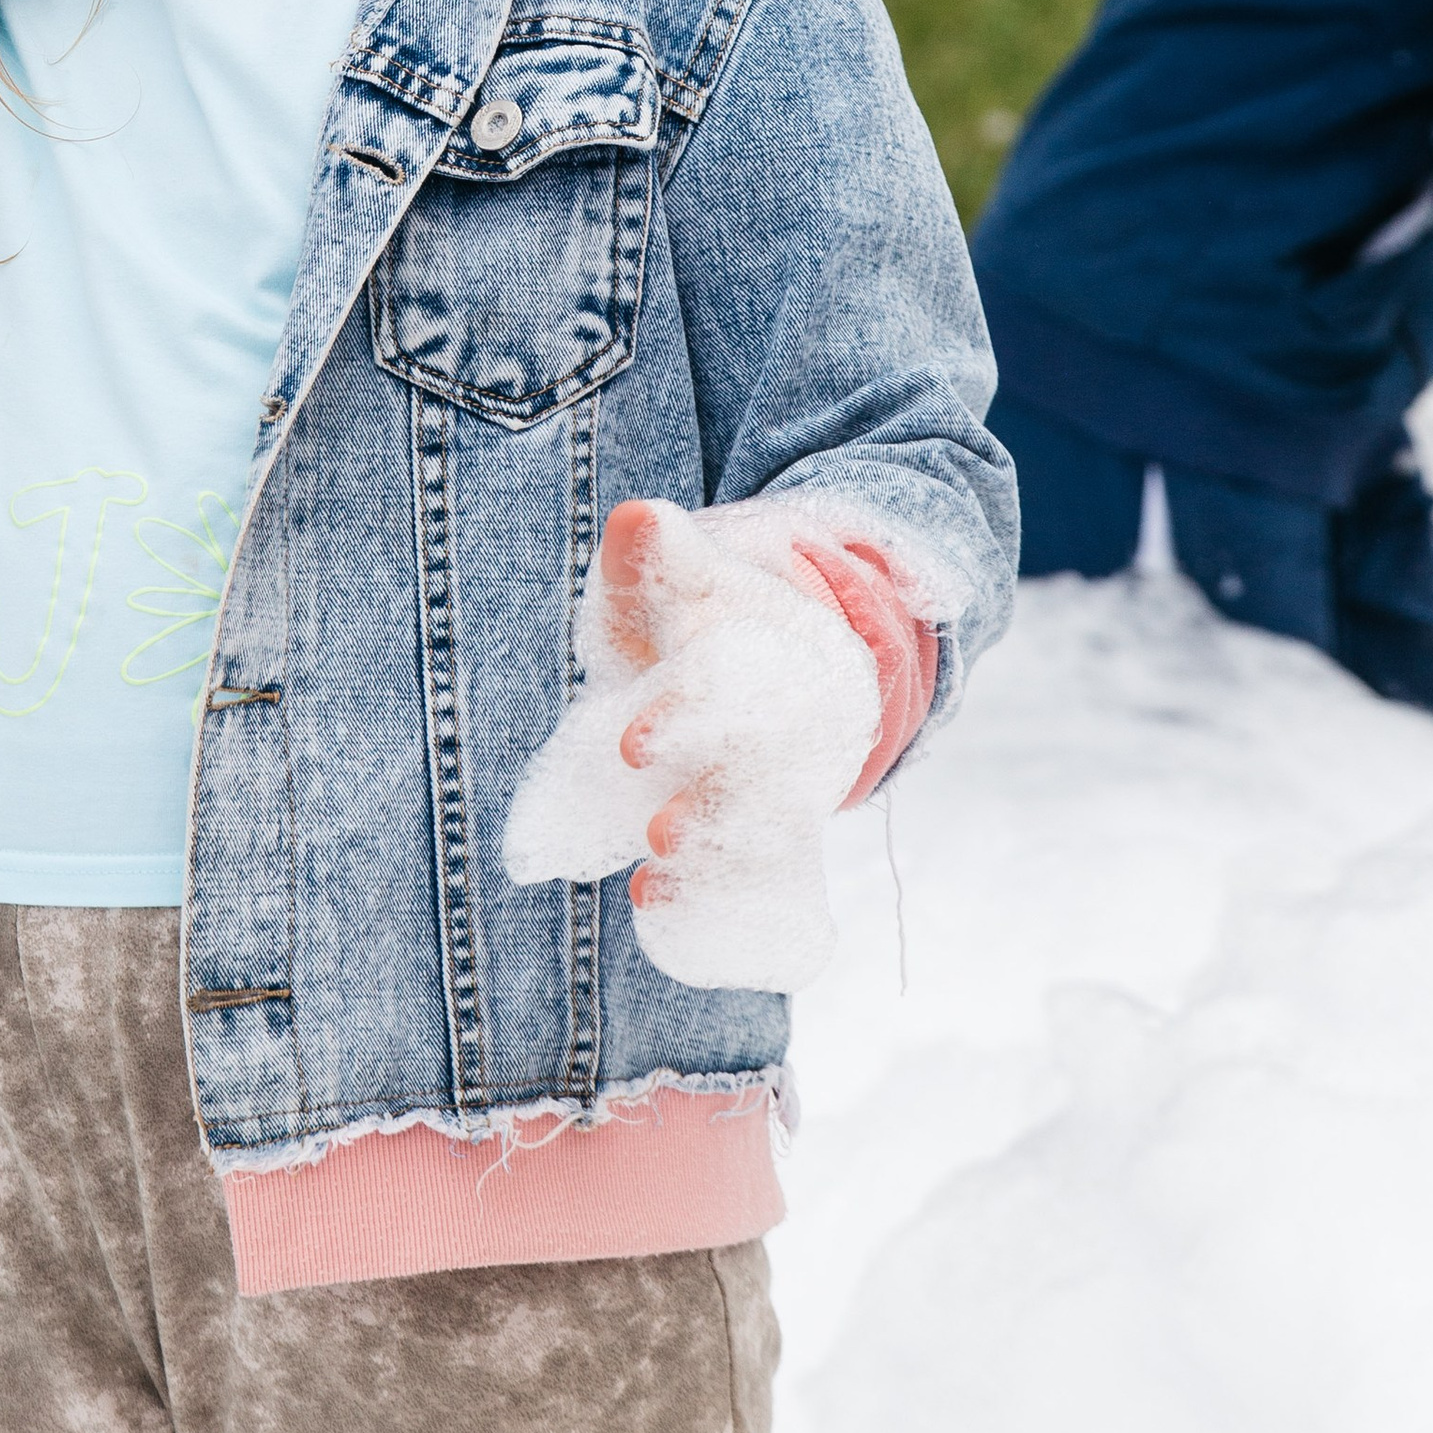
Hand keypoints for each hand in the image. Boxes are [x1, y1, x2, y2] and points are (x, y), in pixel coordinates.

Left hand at [502, 496, 879, 992]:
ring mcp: (790, 792)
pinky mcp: (780, 843)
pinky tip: (664, 915)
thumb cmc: (717, 617)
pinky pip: (767, 886)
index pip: (733, 687)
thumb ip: (661, 554)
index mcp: (775, 656)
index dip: (686, 716)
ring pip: (764, 839)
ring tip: (652, 885)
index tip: (630, 745)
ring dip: (714, 867)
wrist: (802, 668)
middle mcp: (788, 733)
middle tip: (661, 835)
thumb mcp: (693, 579)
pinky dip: (724, 907)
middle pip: (758, 777)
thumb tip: (635, 517)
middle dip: (713, 809)